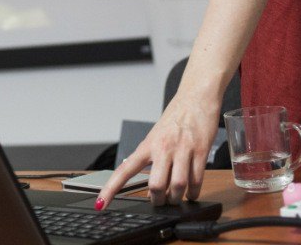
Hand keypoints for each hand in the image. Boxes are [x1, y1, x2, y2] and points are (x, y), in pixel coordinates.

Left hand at [96, 90, 220, 208]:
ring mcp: (182, 149)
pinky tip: (191, 192)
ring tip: (176, 198)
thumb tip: (151, 188)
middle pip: (156, 185)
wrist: (196, 97)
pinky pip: (196, 181)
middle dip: (158, 200)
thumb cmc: (175, 117)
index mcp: (148, 144)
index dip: (110, 189)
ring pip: (177, 186)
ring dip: (176, 199)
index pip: (125, 170)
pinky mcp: (200, 150)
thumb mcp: (156, 136)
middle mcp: (163, 148)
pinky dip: (193, 192)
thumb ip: (152, 159)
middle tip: (160, 201)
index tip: (99, 204)